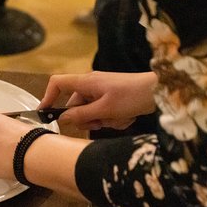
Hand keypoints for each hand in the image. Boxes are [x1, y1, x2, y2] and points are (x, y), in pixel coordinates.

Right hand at [40, 71, 157, 130]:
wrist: (161, 92)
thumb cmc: (131, 97)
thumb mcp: (105, 110)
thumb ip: (81, 115)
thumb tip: (62, 119)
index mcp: (86, 82)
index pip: (57, 83)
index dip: (48, 96)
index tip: (46, 114)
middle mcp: (91, 85)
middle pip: (75, 105)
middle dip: (87, 119)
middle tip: (100, 124)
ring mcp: (102, 91)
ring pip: (91, 112)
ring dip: (103, 120)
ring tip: (119, 119)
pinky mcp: (112, 97)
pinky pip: (104, 112)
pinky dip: (112, 118)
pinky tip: (126, 117)